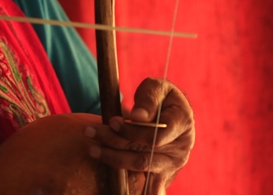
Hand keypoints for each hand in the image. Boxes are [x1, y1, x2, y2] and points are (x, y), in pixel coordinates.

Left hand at [84, 78, 194, 193]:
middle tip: (90, 131)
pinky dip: (136, 190)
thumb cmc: (160, 95)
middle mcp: (181, 147)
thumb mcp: (156, 88)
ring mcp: (172, 163)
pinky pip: (149, 186)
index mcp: (182, 122)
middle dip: (114, 143)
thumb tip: (137, 116)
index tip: (112, 121)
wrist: (170, 109)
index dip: (133, 131)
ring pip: (140, 167)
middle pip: (145, 154)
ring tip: (92, 149)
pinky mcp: (162, 173)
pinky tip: (118, 189)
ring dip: (114, 159)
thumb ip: (148, 100)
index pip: (157, 135)